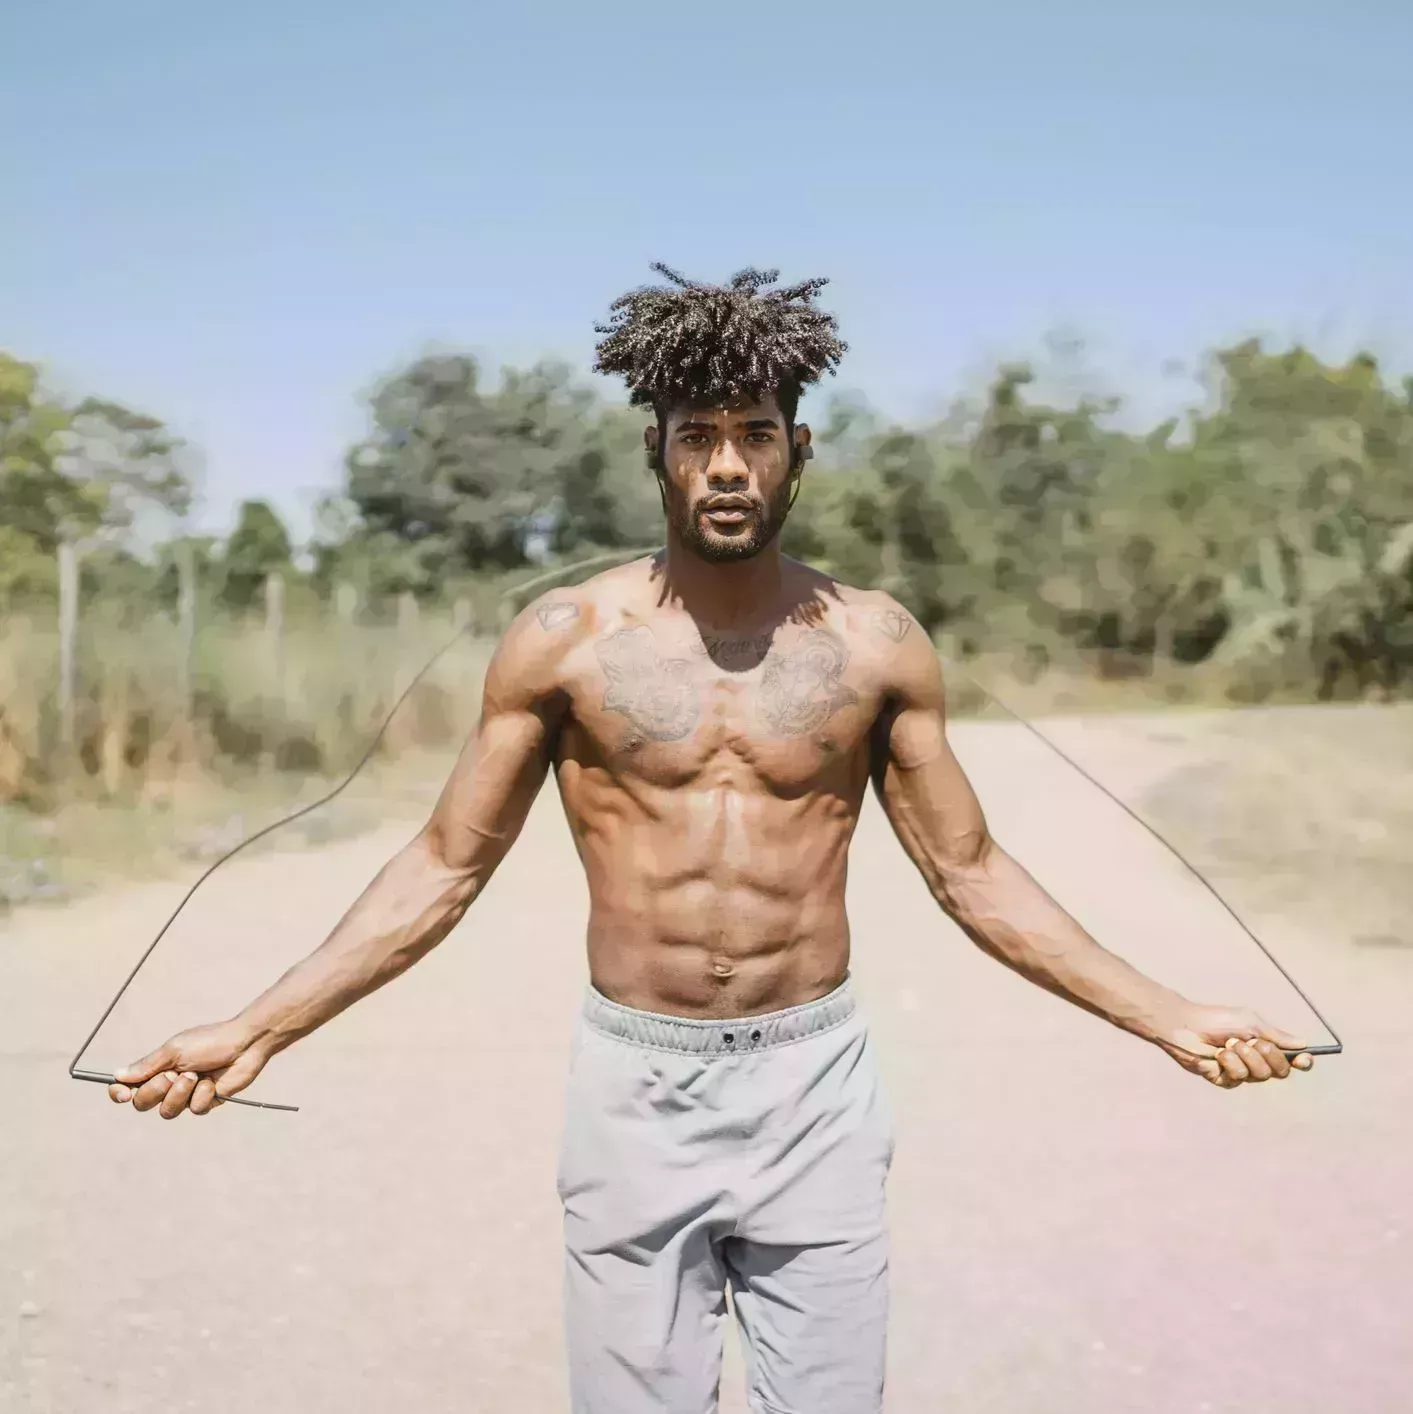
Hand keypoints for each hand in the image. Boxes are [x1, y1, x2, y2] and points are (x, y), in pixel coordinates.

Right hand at [107, 1020, 271, 1117]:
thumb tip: (118, 1075)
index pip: (128, 1086)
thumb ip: (147, 1065)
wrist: (245, 1045)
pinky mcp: (205, 1102)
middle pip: (143, 1103)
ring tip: (195, 1076)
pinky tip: (213, 1082)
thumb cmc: (210, 1041)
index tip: (123, 1094)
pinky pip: (194, 1110)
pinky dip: (202, 1095)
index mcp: (157, 1067)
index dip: (119, 1093)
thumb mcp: (175, 1050)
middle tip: (173, 1074)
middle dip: (156, 1090)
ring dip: (179, 1094)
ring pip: (167, 1111)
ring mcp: (186, 1094)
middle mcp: (168, 1083)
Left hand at [1153, 1004, 1313, 1088]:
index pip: (1291, 1060)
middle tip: (1251, 1041)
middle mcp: (1256, 1061)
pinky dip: (1230, 1063)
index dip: (1302, 1062)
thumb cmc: (1216, 1019)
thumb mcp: (1250, 1022)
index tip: (1303, 1059)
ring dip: (1245, 1056)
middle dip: (1268, 1055)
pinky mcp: (1224, 1080)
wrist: (1186, 1026)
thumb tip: (1303, 1043)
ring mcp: (1241, 1072)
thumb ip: (1276, 1035)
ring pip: (1260, 1076)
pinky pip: (1238, 1078)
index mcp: (1264, 1046)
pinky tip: (1217, 1055)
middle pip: (1280, 1071)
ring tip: (1228, 1044)